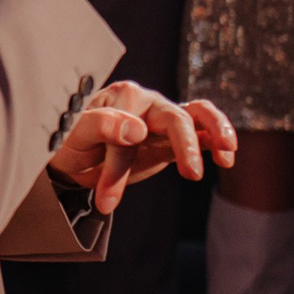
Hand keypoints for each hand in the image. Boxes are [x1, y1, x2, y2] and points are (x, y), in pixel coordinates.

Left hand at [47, 81, 236, 216]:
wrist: (70, 157)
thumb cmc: (68, 142)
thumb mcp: (73, 135)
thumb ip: (101, 126)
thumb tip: (137, 128)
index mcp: (120, 96)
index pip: (131, 127)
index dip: (119, 163)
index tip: (106, 197)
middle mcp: (146, 102)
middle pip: (175, 116)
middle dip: (185, 145)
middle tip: (191, 174)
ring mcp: (161, 119)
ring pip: (198, 114)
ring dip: (216, 128)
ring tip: (226, 151)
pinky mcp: (171, 139)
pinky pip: (201, 133)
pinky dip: (216, 140)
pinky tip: (226, 158)